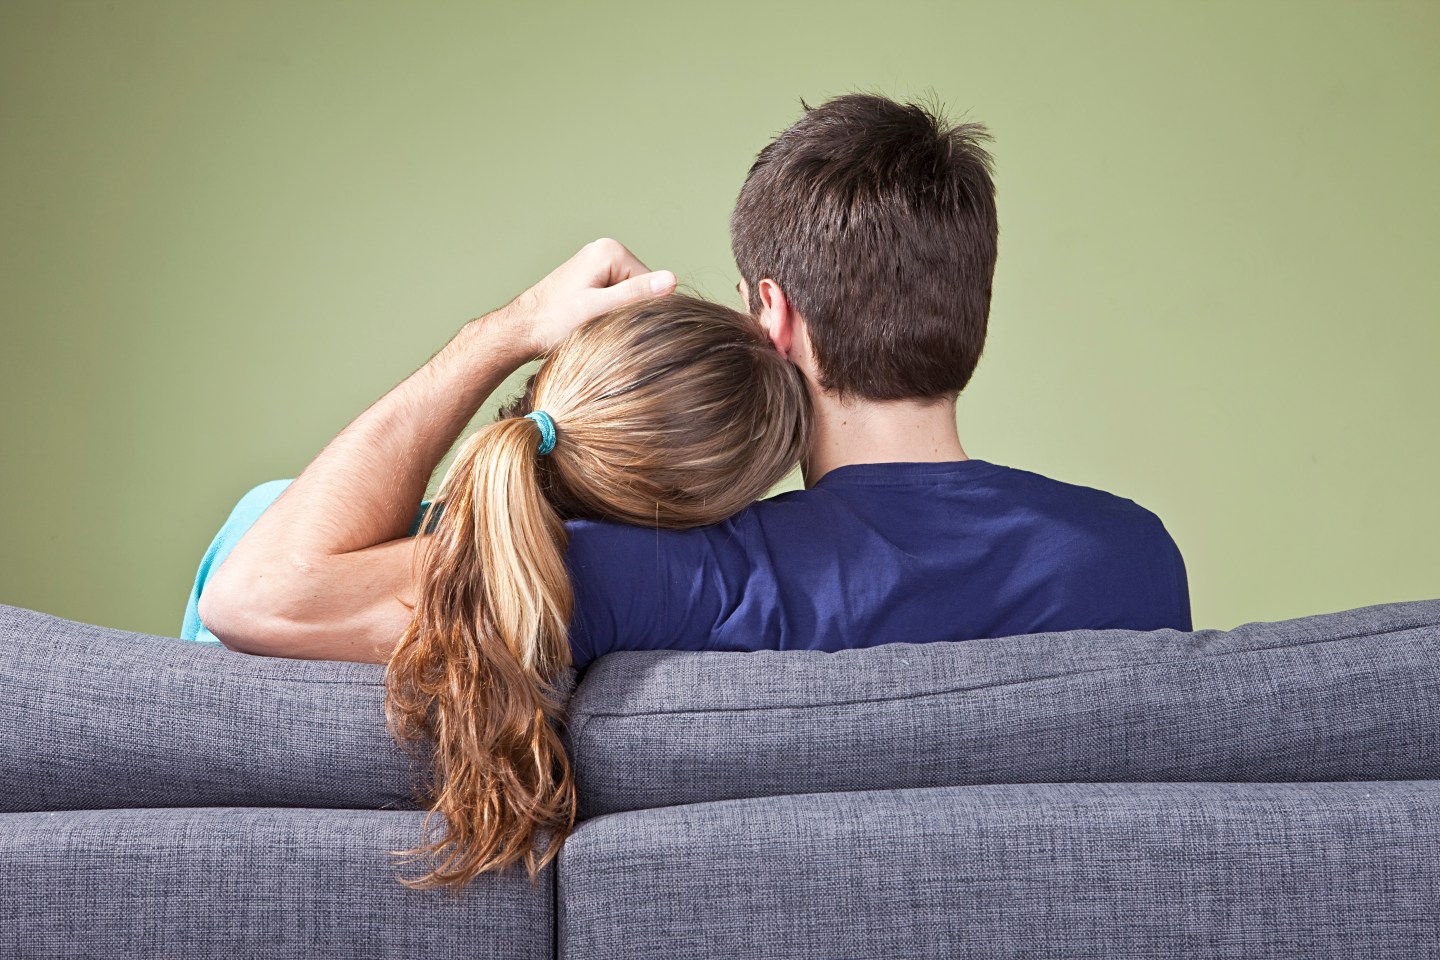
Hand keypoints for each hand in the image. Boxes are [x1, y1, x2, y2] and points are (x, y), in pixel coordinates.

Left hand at [499, 238, 676, 356]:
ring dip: (617, 315)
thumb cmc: (553, 322)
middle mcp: (605, 251)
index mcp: (611, 251)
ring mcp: (598, 264)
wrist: (520, 330)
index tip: (611, 324)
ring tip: (590, 324)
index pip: (651, 285)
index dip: (639, 311)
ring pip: (628, 297)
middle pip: (641, 289)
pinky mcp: (592, 279)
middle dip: (627, 312)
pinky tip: (587, 322)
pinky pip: (614, 299)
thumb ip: (635, 294)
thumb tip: (672, 280)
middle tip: (599, 326)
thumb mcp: (598, 310)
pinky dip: (607, 314)